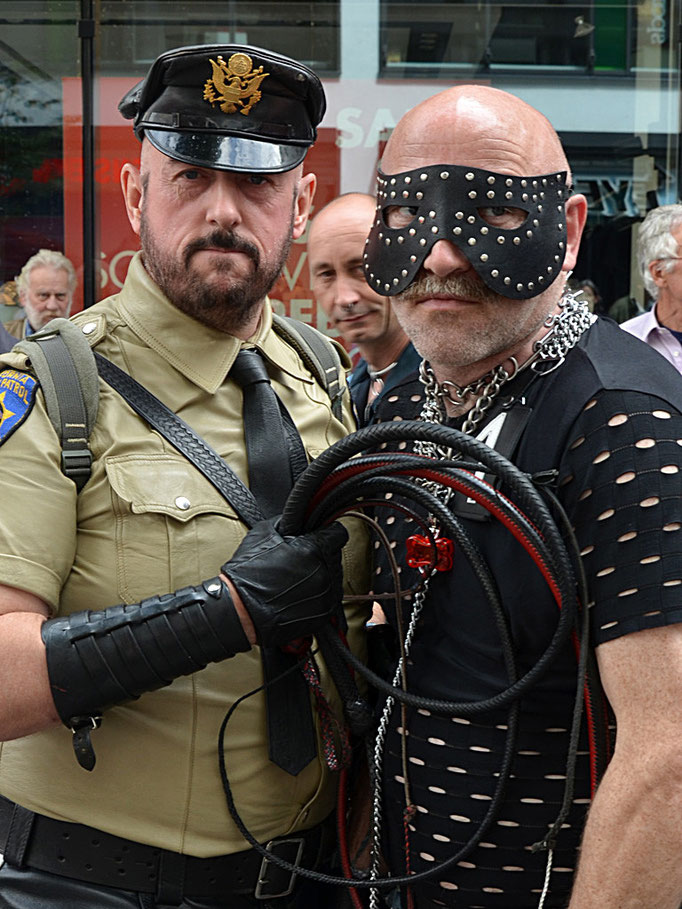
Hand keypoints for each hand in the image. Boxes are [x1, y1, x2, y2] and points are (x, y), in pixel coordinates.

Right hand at [222, 519, 347, 646]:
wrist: (240, 611)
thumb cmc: (248, 573)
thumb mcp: (264, 532)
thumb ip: (289, 521)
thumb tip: (300, 519)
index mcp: (315, 549)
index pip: (339, 533)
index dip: (327, 533)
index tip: (319, 536)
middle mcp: (325, 572)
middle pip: (334, 556)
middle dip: (320, 555)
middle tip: (298, 560)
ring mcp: (326, 595)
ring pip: (333, 577)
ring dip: (319, 575)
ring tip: (295, 580)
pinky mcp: (323, 615)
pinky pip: (328, 598)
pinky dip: (316, 595)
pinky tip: (297, 595)